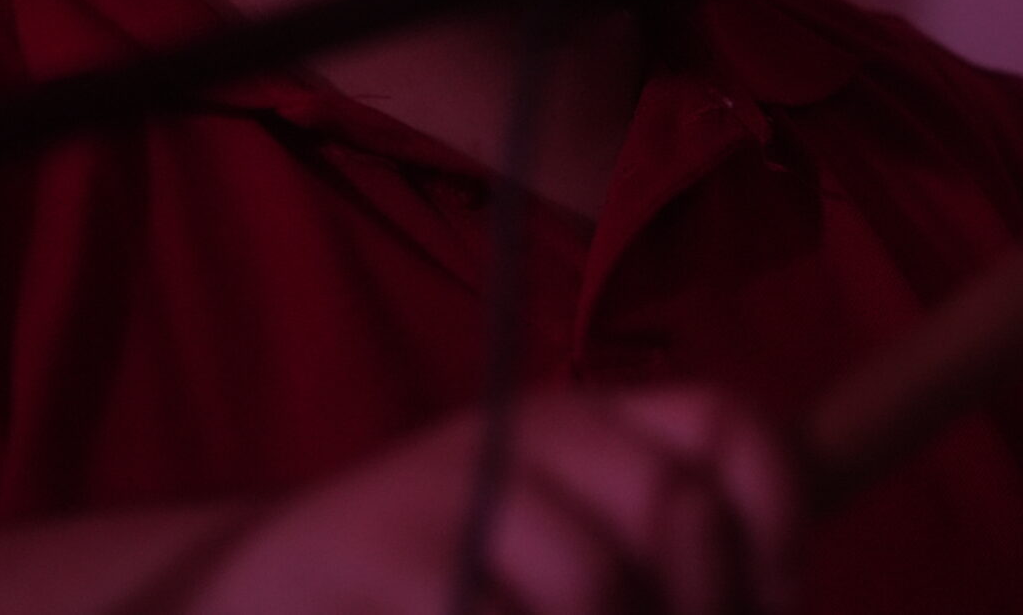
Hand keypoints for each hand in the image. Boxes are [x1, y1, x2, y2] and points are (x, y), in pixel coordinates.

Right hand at [189, 387, 802, 614]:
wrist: (245, 599)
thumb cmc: (436, 594)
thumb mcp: (558, 563)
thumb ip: (653, 571)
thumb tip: (772, 603)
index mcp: (592, 426)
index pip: (731, 426)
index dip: (778, 524)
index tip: (773, 606)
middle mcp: (531, 434)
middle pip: (674, 504)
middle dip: (696, 613)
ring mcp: (453, 487)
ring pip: (593, 584)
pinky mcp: (389, 552)